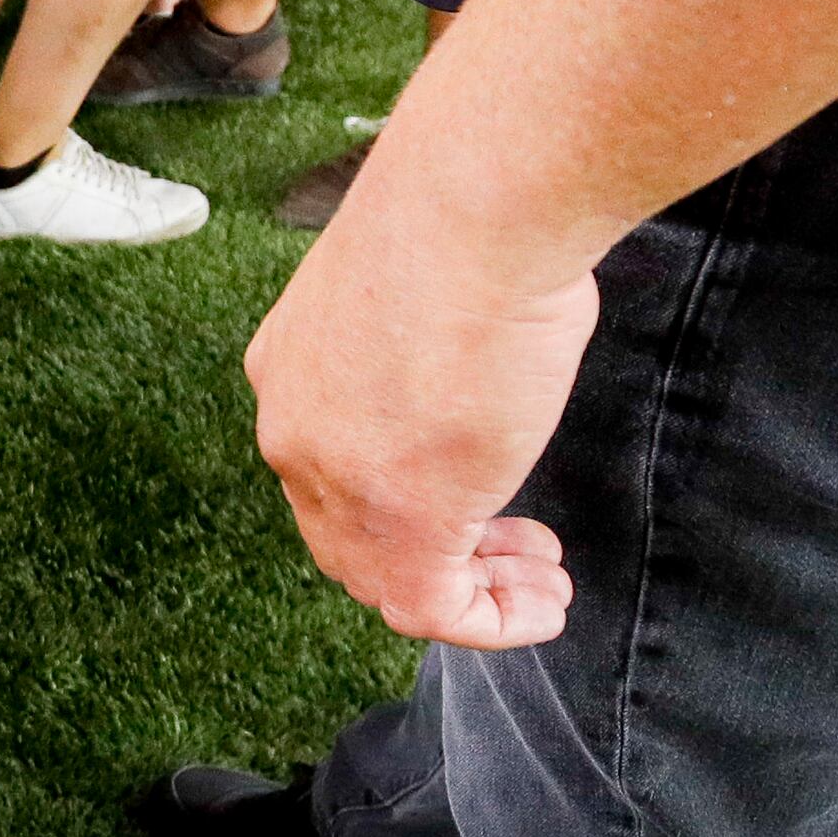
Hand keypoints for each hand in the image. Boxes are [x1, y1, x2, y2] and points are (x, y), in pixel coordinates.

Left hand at [240, 161, 590, 646]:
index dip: (406, 494)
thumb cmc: (471, 224)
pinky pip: (435, 607)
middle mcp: (296, 430)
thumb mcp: (432, 289)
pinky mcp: (399, 522)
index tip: (475, 494)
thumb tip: (485, 347)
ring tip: (540, 583)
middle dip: (439, 549)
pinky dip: (493, 621)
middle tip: (513, 549)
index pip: (332, 464)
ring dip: (472, 589)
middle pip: (349, 530)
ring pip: (387, 575)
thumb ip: (436, 342)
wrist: (476, 215)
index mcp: (293, 368)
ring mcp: (339, 482)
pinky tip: (544, 606)